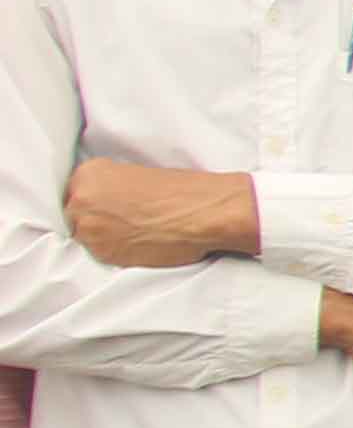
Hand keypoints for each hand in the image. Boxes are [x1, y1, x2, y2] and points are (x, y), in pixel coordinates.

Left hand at [67, 160, 259, 267]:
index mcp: (89, 173)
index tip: (110, 206)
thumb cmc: (181, 191)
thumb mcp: (137, 175)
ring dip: (103, 235)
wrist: (202, 214)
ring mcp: (89, 228)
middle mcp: (81, 200)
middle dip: (95, 217)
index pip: (76, 190)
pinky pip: (100, 253)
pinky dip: (115, 250)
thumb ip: (110, 188)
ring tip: (132, 233)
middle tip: (123, 220)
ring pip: (85, 235)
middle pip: (75, 213)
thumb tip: (104, 204)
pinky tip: (137, 243)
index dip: (95, 200)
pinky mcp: (103, 253)